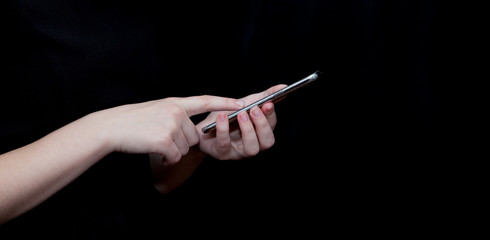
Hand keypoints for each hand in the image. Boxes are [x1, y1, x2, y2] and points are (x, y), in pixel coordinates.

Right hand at [99, 96, 242, 163]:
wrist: (112, 127)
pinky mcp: (164, 140)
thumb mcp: (158, 110)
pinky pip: (175, 156)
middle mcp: (176, 112)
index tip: (241, 104)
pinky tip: (154, 150)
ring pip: (185, 147)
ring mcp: (171, 125)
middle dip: (182, 142)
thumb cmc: (133, 121)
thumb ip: (177, 116)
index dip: (224, 103)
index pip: (205, 101)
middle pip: (194, 135)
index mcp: (175, 103)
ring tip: (154, 141)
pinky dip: (166, 158)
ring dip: (173, 150)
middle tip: (162, 137)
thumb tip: (193, 134)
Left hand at [196, 84, 285, 159]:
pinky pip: (225, 144)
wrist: (203, 126)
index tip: (268, 103)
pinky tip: (222, 117)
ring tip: (241, 115)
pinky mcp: (222, 153)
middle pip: (267, 142)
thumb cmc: (227, 115)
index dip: (270, 115)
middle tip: (254, 110)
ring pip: (251, 148)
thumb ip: (264, 96)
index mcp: (260, 133)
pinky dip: (224, 129)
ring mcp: (238, 152)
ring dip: (247, 130)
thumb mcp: (246, 103)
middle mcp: (253, 144)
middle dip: (262, 125)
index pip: (271, 126)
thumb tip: (283, 86)